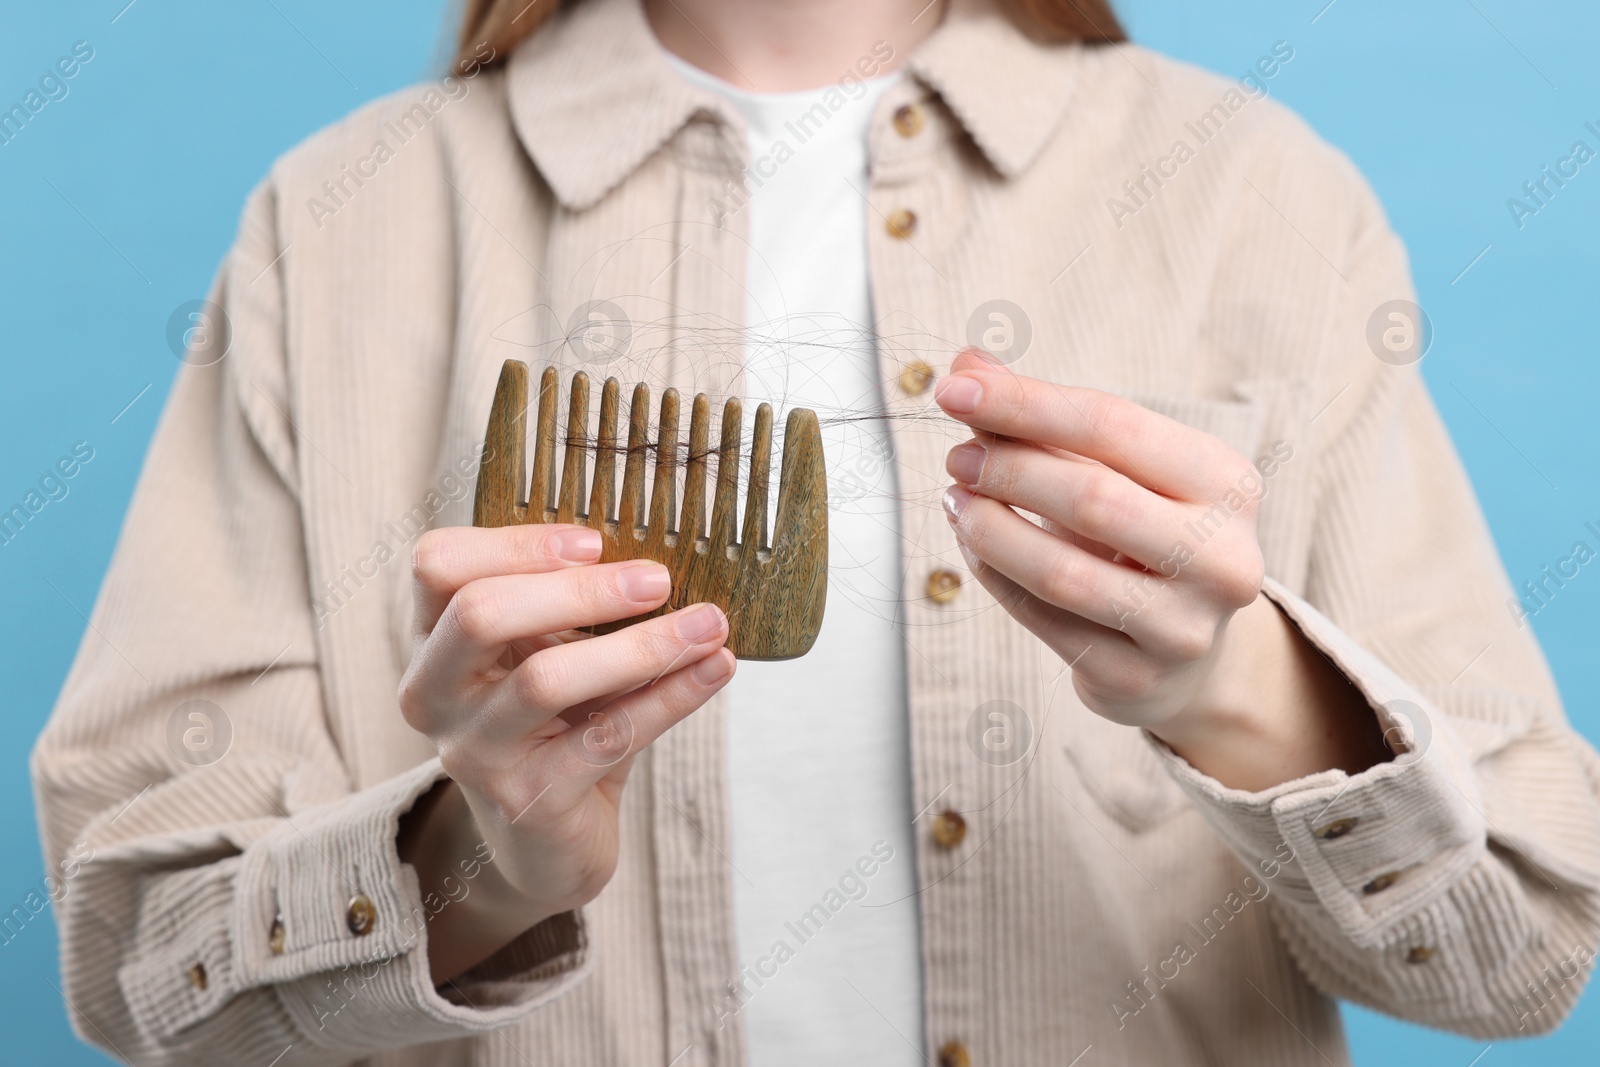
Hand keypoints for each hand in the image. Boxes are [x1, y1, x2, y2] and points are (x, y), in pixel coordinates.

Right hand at [396, 523, 734, 980]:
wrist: (548, 839)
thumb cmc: (553, 724)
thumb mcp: (547, 653)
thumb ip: (572, 605)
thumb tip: (659, 555)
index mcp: (434, 641)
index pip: (439, 565)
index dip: (515, 544)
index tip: (595, 542)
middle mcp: (434, 696)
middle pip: (481, 614)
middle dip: (579, 590)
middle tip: (658, 580)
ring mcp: (476, 753)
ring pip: (546, 680)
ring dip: (640, 645)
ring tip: (709, 625)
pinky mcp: (529, 800)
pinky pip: (607, 736)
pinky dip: (671, 696)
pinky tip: (715, 669)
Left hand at [934, 348, 1386, 786]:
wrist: (1190, 653)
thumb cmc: (1142, 534)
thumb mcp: (1114, 466)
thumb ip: (1041, 417)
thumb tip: (964, 370)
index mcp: (1226, 481)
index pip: (1113, 425)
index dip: (1025, 404)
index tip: (953, 389)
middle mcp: (1222, 556)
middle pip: (1092, 498)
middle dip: (1008, 469)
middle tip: (956, 456)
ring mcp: (1184, 627)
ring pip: (1062, 572)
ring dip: (990, 529)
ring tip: (956, 500)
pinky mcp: (1137, 679)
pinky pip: (1044, 621)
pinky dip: (995, 576)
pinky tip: (973, 545)